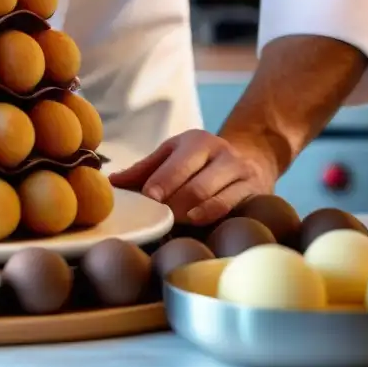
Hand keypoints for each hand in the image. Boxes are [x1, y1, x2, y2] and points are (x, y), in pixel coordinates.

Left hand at [108, 130, 277, 225]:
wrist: (251, 158)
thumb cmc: (199, 161)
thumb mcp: (172, 156)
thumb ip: (143, 170)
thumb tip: (111, 183)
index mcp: (197, 141)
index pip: (179, 164)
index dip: (162, 182)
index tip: (148, 198)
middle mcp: (222, 154)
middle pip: (197, 185)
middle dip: (175, 204)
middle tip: (159, 218)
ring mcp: (242, 174)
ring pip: (217, 198)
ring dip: (193, 215)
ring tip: (176, 224)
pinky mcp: (256, 193)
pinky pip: (235, 209)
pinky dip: (214, 218)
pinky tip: (199, 224)